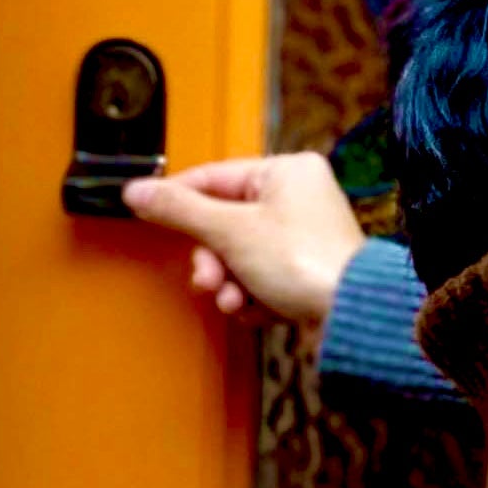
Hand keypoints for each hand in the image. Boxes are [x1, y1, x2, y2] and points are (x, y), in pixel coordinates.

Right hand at [123, 152, 368, 331]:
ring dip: (229, 283)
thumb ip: (179, 210)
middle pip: (225, 223)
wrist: (350, 315)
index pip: (214, 177)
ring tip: (234, 299)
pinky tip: (257, 309)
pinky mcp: (306, 271)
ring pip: (239, 256)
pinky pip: (260, 278)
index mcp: (287, 172)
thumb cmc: (305, 262)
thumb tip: (138, 191)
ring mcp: (304, 236)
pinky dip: (252, 297)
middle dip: (212, 259)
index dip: (177, 198)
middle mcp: (299, 198)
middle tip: (208, 279)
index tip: (143, 209)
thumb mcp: (230, 231)